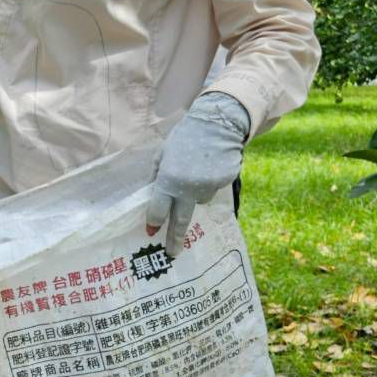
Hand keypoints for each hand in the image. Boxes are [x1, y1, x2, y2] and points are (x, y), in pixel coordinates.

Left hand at [146, 92, 249, 256]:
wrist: (217, 123)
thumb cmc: (184, 138)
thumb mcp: (162, 155)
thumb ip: (157, 178)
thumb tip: (153, 199)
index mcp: (168, 180)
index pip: (158, 210)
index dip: (154, 221)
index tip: (151, 231)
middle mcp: (188, 187)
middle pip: (179, 220)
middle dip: (175, 239)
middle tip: (172, 254)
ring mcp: (208, 186)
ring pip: (198, 200)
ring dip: (195, 192)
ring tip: (196, 170)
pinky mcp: (224, 182)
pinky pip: (212, 188)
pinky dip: (209, 182)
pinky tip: (209, 165)